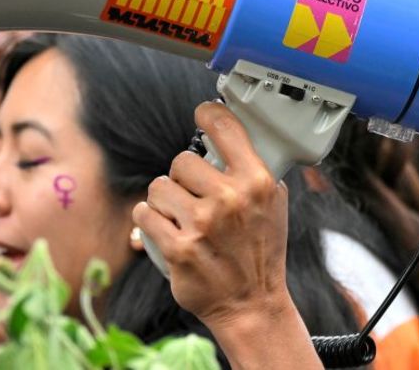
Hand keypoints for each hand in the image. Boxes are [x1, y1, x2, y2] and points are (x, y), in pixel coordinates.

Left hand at [133, 101, 288, 324]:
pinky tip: (164, 228)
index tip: (202, 115)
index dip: (208, 115)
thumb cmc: (261, 252)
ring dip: (164, 199)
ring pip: (159, 186)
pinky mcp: (178, 248)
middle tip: (193, 193)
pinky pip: (144, 216)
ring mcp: (202, 224)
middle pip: (183, 159)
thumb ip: (253, 172)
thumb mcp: (274, 205)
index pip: (226, 128)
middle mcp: (230, 199)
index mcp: (257, 182)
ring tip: (179, 215)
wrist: (251, 303)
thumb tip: (230, 142)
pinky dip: (149, 221)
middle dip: (184, 176)